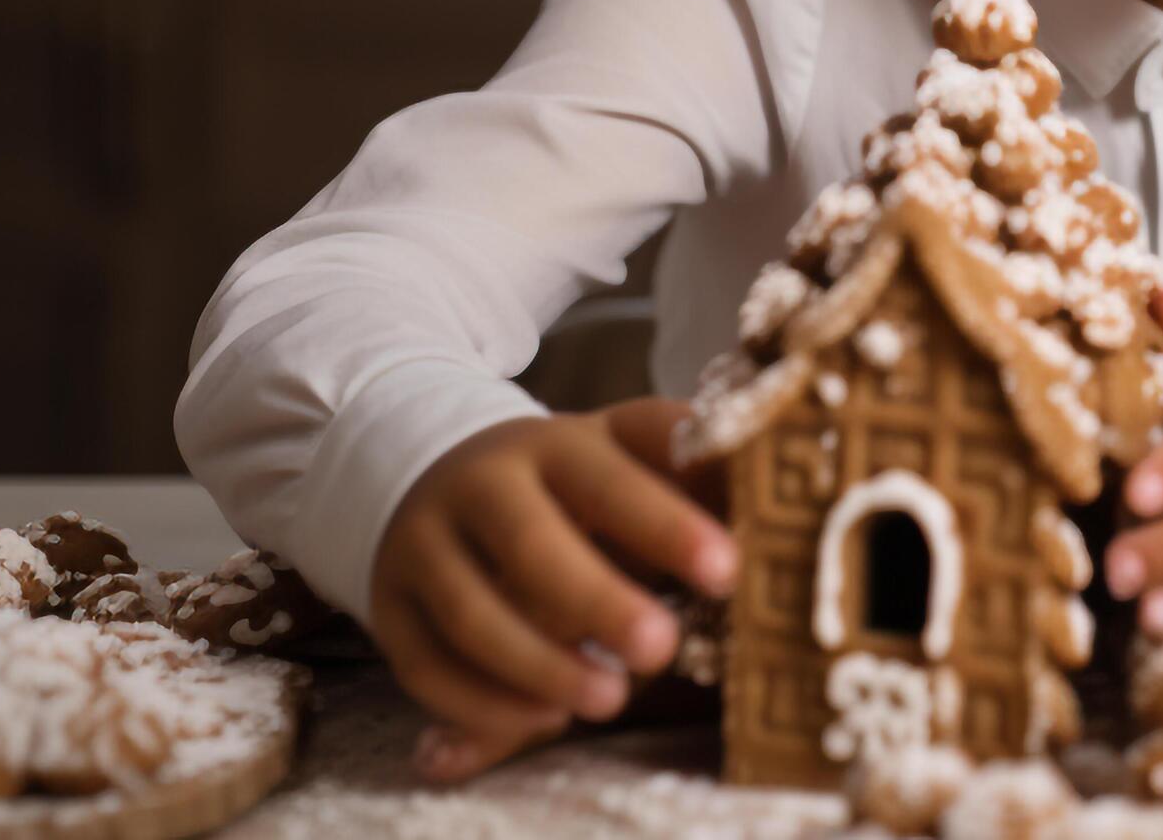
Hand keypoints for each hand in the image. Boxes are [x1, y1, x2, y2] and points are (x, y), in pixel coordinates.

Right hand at [369, 397, 735, 783]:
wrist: (436, 468)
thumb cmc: (568, 478)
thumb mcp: (625, 451)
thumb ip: (690, 466)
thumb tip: (775, 480)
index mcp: (554, 443)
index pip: (611, 475)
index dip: (667, 523)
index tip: (726, 569)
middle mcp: (480, 486)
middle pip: (532, 546)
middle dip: (598, 602)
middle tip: (662, 648)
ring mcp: (424, 545)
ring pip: (472, 615)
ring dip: (540, 667)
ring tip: (607, 700)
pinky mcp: (388, 606)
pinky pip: (425, 666)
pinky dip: (482, 702)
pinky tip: (542, 720)